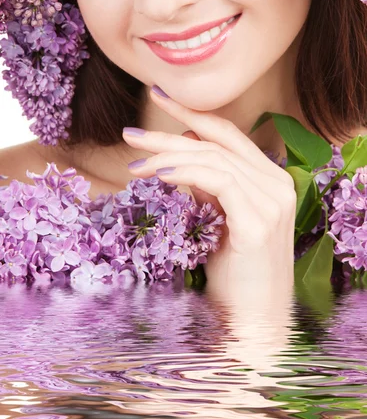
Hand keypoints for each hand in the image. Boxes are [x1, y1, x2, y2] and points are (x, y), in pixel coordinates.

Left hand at [122, 86, 295, 285]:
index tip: (159, 96)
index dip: (192, 113)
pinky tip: (159, 176)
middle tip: (129, 135)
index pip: (227, 133)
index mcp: (270, 178)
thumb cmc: (234, 272)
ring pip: (213, 159)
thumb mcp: (218, 218)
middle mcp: (277, 183)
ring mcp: (273, 201)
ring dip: (168, 157)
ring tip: (134, 165)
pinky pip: (219, 181)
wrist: (253, 322)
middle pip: (215, 143)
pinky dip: (186, 173)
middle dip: (168, 134)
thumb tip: (181, 155)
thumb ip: (209, 185)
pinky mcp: (259, 221)